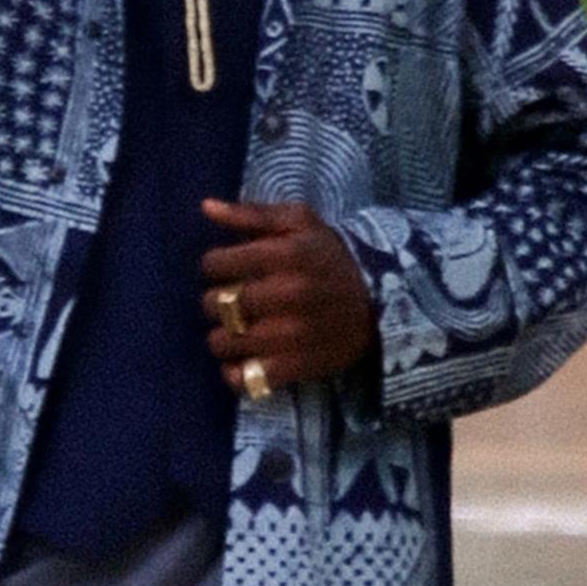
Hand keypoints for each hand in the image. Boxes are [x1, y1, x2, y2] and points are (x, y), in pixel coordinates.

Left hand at [198, 201, 375, 397]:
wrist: (381, 301)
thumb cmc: (329, 255)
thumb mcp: (299, 222)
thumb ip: (251, 214)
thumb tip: (206, 207)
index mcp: (285, 255)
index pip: (216, 264)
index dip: (214, 265)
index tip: (225, 269)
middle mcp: (287, 294)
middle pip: (216, 304)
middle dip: (215, 302)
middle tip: (231, 301)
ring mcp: (292, 335)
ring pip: (224, 343)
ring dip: (222, 337)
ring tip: (236, 330)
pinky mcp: (297, 367)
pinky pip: (245, 378)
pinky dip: (235, 372)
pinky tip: (243, 359)